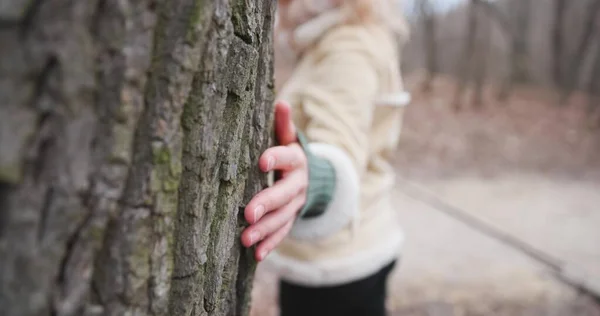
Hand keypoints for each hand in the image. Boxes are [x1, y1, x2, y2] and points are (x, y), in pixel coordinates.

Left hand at [241, 101, 307, 260]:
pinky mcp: (293, 218)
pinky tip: (256, 255)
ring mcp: (297, 204)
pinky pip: (284, 232)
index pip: (287, 157)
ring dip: (265, 230)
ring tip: (245, 239)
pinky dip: (271, 244)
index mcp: (297, 160)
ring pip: (283, 217)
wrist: (315, 179)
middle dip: (267, 204)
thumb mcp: (290, 139)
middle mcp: (299, 183)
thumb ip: (284, 125)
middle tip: (248, 214)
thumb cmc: (291, 155)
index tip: (262, 161)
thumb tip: (281, 102)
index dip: (276, 158)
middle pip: (284, 194)